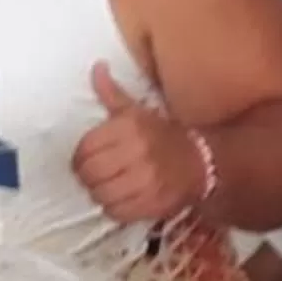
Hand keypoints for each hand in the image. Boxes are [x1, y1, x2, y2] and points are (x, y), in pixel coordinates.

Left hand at [73, 63, 205, 223]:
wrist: (202, 161)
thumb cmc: (162, 135)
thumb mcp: (137, 111)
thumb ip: (112, 93)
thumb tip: (97, 67)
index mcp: (130, 127)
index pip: (86, 148)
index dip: (79, 157)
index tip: (84, 159)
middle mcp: (137, 153)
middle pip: (90, 173)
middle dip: (86, 176)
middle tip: (93, 176)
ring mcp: (146, 180)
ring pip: (101, 194)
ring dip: (98, 193)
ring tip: (106, 187)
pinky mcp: (152, 203)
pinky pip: (117, 212)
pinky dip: (113, 208)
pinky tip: (119, 200)